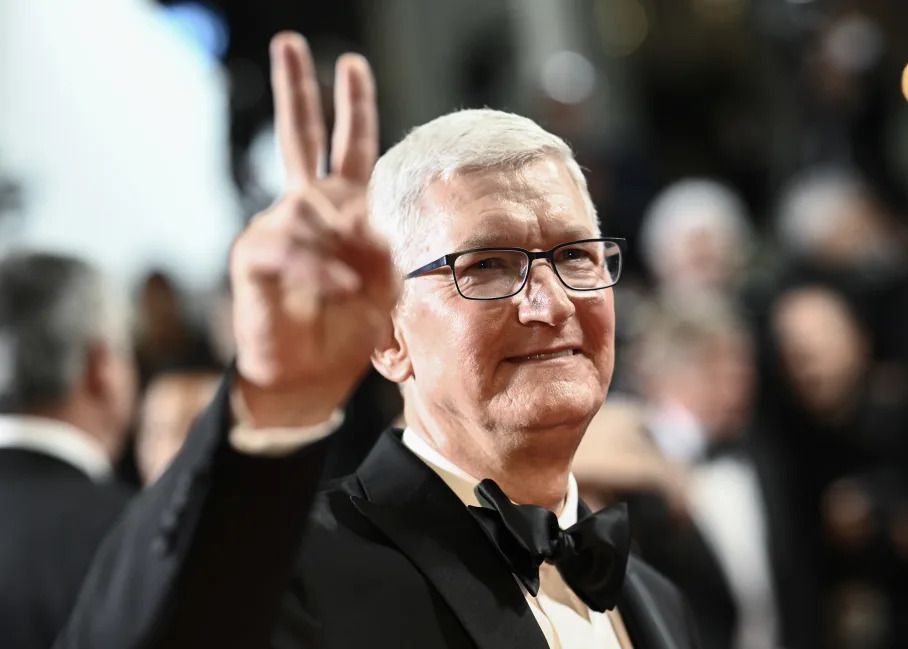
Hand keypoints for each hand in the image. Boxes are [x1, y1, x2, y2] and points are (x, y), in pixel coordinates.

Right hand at [230, 32, 398, 427]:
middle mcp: (305, 209)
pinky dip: (320, 271)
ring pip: (309, 209)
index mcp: (341, 211)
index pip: (350, 151)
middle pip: (300, 138)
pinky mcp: (255, 258)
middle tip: (290, 42)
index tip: (351, 66)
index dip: (353, 109)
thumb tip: (373, 226)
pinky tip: (339, 290)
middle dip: (297, 91)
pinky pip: (291, 250)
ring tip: (352, 290)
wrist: (306, 381)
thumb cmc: (346, 332)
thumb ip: (384, 251)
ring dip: (339, 249)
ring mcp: (276, 229)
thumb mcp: (384, 290)